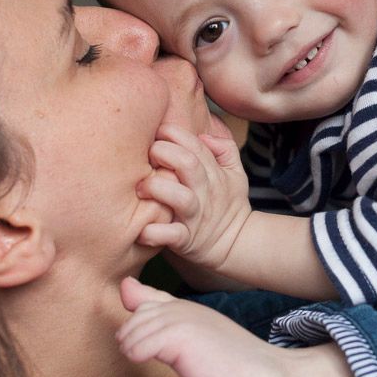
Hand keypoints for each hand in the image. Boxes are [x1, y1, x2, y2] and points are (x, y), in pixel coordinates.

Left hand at [117, 277, 350, 376]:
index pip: (147, 304)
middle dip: (134, 342)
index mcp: (192, 311)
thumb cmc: (238, 375)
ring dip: (137, 352)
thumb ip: (162, 322)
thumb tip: (127, 289)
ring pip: (134, 330)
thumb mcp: (196, 346)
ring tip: (162, 369)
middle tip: (160, 364)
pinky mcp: (183, 335)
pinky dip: (141, 357)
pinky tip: (161, 366)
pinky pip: (140, 342)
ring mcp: (186, 319)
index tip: (155, 350)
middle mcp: (188, 308)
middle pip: (136, 317)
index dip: (141, 327)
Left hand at [135, 123, 251, 270]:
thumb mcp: (236, 173)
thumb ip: (225, 148)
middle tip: (146, 156)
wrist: (235, 245)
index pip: (196, 145)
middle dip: (163, 153)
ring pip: (179, 197)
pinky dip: (155, 233)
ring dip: (156, 188)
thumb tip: (204, 134)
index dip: (174, 133)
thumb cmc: (227, 204)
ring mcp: (195, 217)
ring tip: (140, 189)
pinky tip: (141, 229)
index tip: (158, 132)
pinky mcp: (187, 240)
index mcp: (214, 174)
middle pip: (187, 164)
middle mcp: (204, 192)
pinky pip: (171, 235)